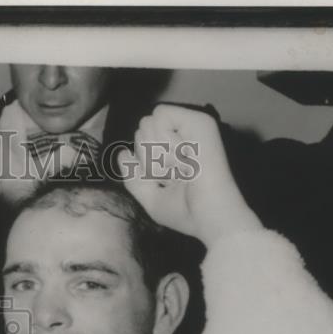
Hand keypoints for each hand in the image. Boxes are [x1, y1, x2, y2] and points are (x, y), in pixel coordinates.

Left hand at [117, 105, 260, 246]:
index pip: (142, 141)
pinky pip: (161, 116)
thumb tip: (123, 153)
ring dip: (158, 155)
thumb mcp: (150, 196)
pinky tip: (183, 157)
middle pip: (141, 130)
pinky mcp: (199, 120)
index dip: (146, 164)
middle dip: (150, 158)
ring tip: (184, 168)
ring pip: (148, 124)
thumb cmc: (185, 212)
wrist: (209, 217)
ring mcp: (193, 126)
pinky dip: (164, 141)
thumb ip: (133, 175)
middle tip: (177, 175)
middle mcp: (184, 136)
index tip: (170, 182)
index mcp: (176, 152)